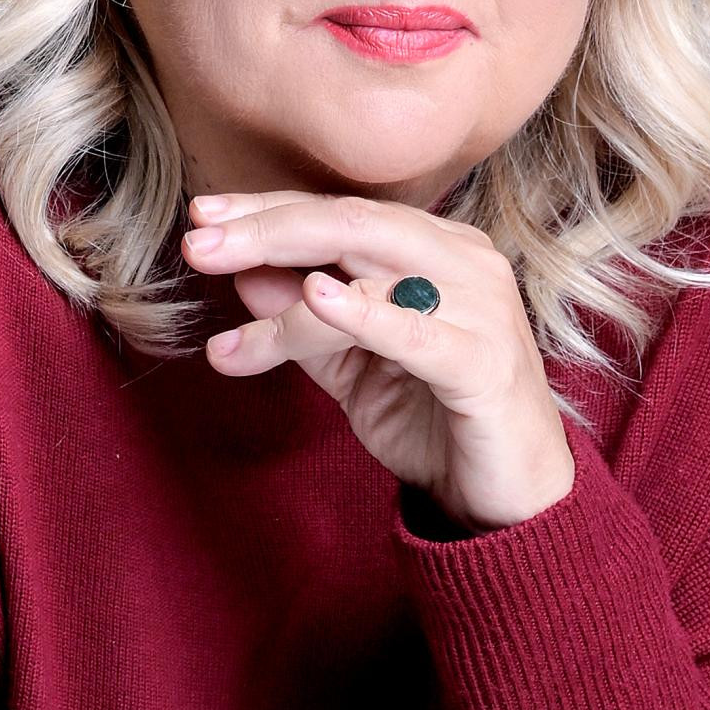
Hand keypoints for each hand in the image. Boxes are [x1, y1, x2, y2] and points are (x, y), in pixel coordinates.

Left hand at [180, 188, 576, 532]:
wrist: (511, 500)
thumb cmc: (436, 420)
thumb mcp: (352, 367)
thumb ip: (304, 324)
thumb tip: (242, 274)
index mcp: (436, 249)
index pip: (341, 213)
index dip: (269, 210)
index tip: (202, 214)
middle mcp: (463, 261)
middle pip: (353, 224)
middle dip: (268, 227)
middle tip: (198, 240)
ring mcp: (481, 308)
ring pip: (372, 272)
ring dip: (289, 287)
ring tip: (226, 276)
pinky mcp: (484, 364)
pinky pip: (417, 331)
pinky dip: (365, 312)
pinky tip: (317, 297)